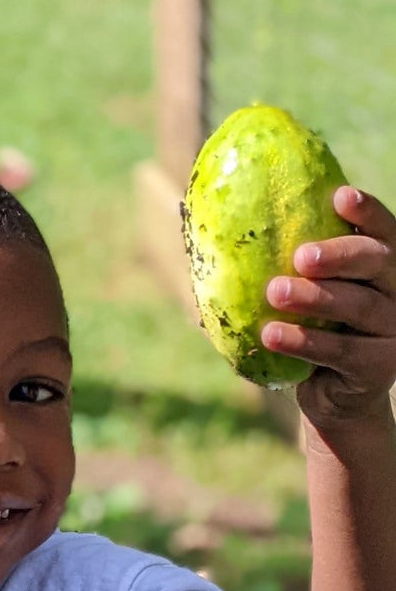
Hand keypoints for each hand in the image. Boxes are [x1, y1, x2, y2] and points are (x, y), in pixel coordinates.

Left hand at [261, 186, 395, 428]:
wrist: (331, 394)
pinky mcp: (378, 367)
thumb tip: (212, 232)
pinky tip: (271, 334)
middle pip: (377, 261)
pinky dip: (305, 341)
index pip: (382, 231)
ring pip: (360, 306)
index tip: (339, 196)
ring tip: (275, 292)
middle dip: (339, 255)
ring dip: (314, 298)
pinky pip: (341, 351)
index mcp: (381, 266)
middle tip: (300, 256)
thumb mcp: (300, 293)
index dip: (367, 212)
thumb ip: (279, 263)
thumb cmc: (309, 328)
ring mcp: (392, 330)